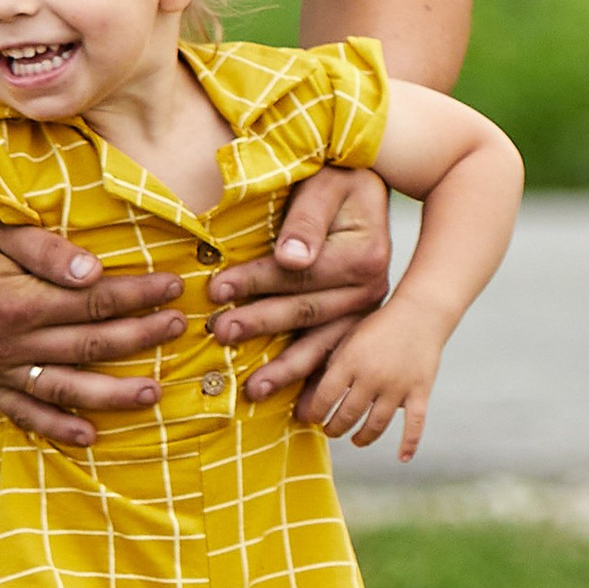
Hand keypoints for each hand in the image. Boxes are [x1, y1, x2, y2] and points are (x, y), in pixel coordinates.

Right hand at [0, 219, 184, 450]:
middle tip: (181, 329)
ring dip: (112, 394)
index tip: (175, 287)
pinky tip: (89, 436)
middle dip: (140, 337)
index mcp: (18, 302)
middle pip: (89, 345)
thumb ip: (45, 250)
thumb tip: (95, 270)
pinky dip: (55, 427)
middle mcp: (9, 343)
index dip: (139, 295)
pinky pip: (22, 412)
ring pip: (65, 387)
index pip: (95, 300)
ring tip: (154, 394)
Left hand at [206, 166, 393, 420]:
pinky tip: (298, 406)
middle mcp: (371, 289)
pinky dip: (315, 379)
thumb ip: (307, 220)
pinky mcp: (361, 322)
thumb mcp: (325, 186)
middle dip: (260, 323)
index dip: (255, 281)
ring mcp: (368, 310)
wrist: (372, 189)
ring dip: (287, 368)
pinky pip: (336, 354)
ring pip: (323, 344)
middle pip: (307, 311)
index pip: (298, 274)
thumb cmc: (340, 181)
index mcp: (362, 256)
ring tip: (253, 389)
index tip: (216, 289)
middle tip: (220, 333)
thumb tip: (291, 258)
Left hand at [300, 297, 443, 460]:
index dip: (313, 413)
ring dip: (362, 437)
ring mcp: (398, 386)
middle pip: (347, 415)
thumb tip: (312, 395)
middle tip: (330, 430)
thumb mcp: (348, 337)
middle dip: (334, 428)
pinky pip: (414, 425)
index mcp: (350, 361)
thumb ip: (332, 364)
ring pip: (375, 425)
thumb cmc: (379, 324)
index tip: (310, 418)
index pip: (324, 398)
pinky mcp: (420, 392)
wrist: (420, 312)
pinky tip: (402, 458)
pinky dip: (409, 444)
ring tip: (355, 439)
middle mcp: (372, 376)